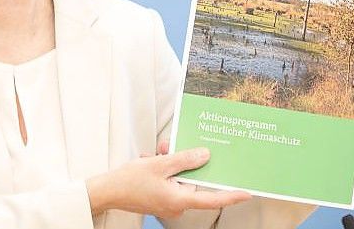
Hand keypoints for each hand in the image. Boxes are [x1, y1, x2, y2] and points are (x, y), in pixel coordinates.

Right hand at [86, 140, 250, 218]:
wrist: (105, 192)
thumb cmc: (129, 181)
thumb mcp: (158, 164)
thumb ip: (184, 159)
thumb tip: (205, 156)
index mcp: (179, 199)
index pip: (211, 198)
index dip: (230, 195)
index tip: (247, 193)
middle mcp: (176, 205)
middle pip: (190, 181)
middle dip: (182, 162)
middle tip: (166, 148)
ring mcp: (167, 204)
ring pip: (178, 179)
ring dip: (168, 164)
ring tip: (153, 154)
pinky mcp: (160, 200)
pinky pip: (169, 182)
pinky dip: (161, 170)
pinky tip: (149, 161)